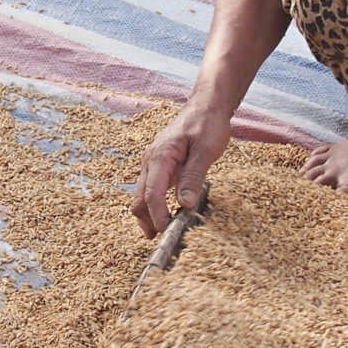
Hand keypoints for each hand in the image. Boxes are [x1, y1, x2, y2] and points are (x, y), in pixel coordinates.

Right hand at [130, 103, 231, 238]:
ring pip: (142, 195)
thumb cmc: (207, 124)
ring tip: (163, 232)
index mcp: (160, 156)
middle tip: (161, 241)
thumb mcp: (206, 150)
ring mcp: (152, 162)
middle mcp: (150, 160)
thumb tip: (185, 204)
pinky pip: (151, 188)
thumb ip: (193, 177)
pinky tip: (169, 213)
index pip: (152, 193)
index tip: (168, 232)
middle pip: (140, 198)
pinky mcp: (159, 165)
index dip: (158, 216)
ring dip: (149, 214)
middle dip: (147, 221)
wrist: (206, 105)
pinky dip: (155, 204)